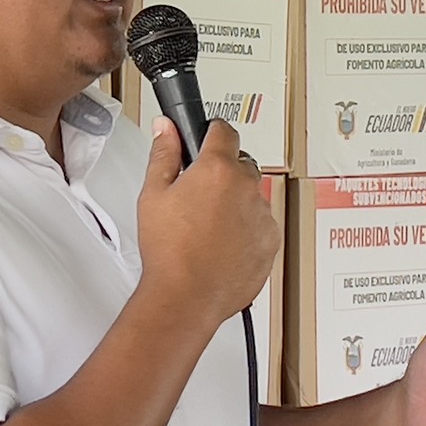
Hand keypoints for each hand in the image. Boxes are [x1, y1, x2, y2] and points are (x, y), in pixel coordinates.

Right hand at [135, 118, 276, 330]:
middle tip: (198, 196)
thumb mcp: (154, 194)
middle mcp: (247, 188)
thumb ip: (164, 153)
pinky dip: (247, 231)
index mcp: (218, 169)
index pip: (224, 131)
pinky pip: (261, 226)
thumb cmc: (170, 251)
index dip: (212, 133)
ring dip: (236, 204)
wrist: (188, 297)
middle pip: (240, 165)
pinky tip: (222, 245)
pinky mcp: (271, 241)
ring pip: (251, 197)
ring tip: (207, 228)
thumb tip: (167, 128)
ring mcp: (262, 216)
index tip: (206, 140)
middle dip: (222, 174)